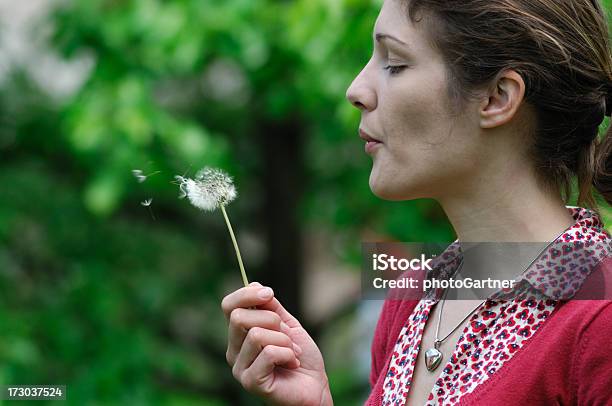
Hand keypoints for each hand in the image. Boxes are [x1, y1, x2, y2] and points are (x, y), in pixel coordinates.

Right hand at [221, 282, 332, 405]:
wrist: (316, 387)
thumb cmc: (301, 357)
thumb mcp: (287, 325)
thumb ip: (271, 307)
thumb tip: (254, 285)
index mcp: (239, 335)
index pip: (228, 306)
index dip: (246, 294)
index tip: (269, 293)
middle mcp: (234, 351)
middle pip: (239, 317)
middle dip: (272, 320)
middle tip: (287, 335)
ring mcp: (239, 368)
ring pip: (256, 334)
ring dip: (284, 341)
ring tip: (292, 353)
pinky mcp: (250, 381)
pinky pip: (268, 353)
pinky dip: (288, 354)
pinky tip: (293, 363)